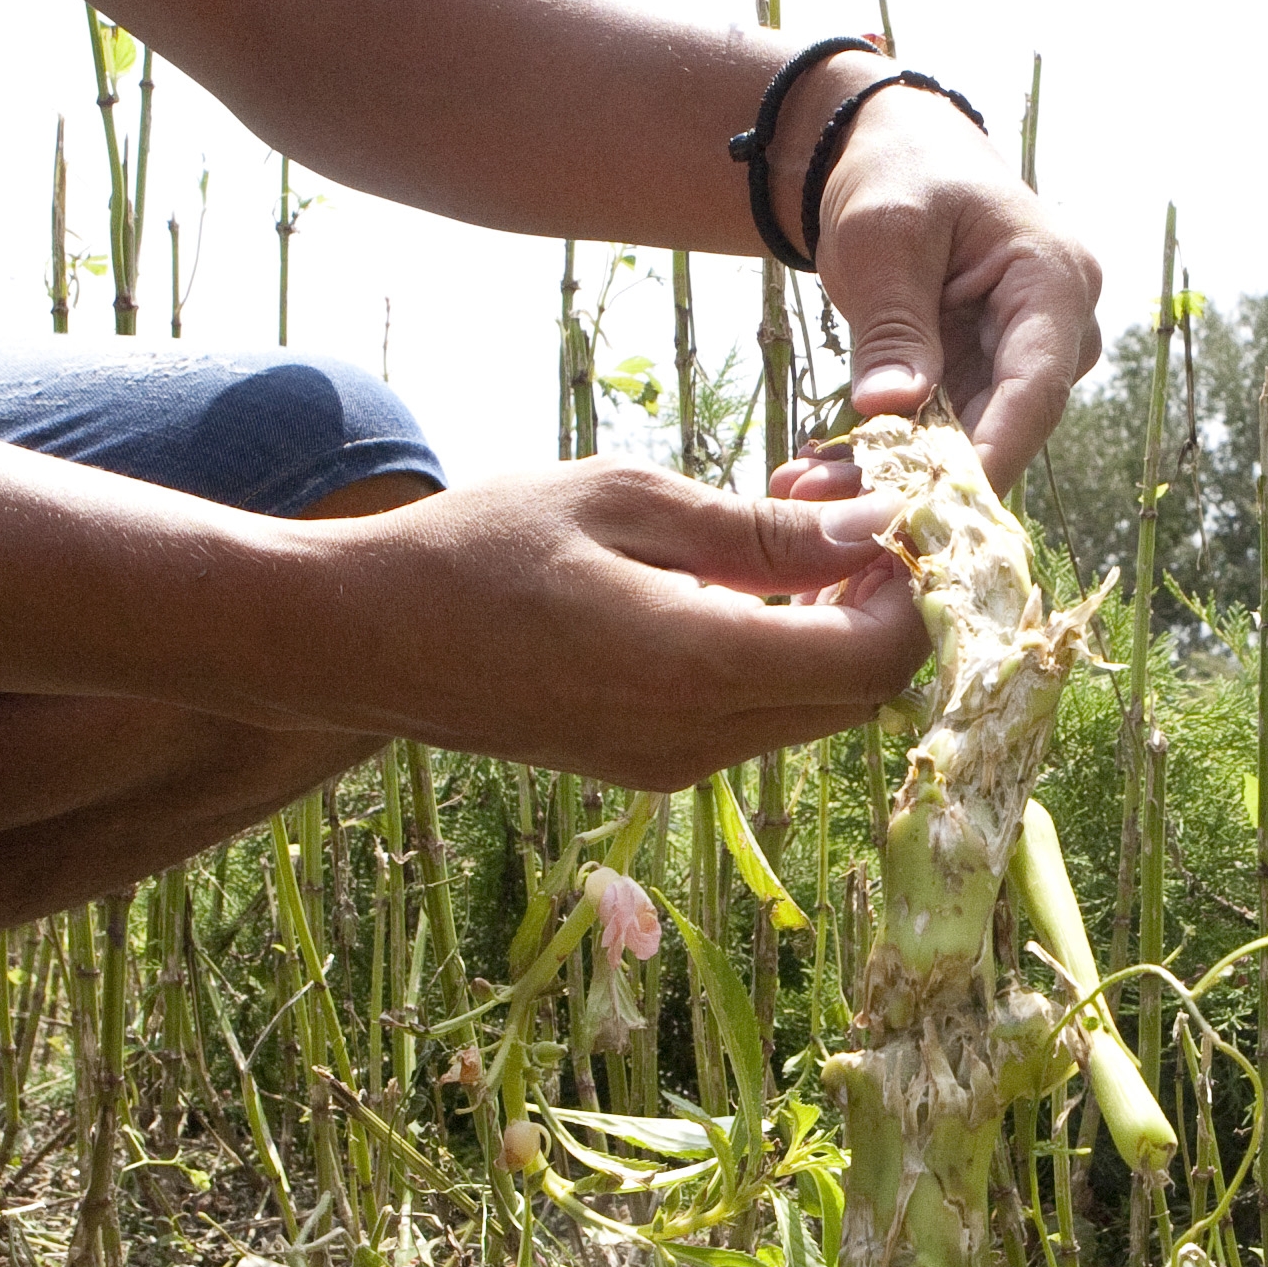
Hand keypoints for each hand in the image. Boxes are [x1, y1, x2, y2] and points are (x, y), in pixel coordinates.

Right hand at [275, 457, 923, 789]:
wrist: (357, 636)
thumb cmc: (478, 546)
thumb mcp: (624, 501)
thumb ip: (761, 530)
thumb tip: (879, 528)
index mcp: (698, 668)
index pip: (878, 660)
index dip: (910, 590)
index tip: (887, 515)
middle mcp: (700, 739)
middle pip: (862, 697)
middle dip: (882, 610)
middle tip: (842, 517)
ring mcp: (675, 764)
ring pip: (816, 712)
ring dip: (833, 633)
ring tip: (786, 538)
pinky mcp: (651, 764)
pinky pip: (758, 719)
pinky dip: (779, 657)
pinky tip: (735, 586)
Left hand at [811, 78, 1103, 492]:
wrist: (895, 154)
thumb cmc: (898, 175)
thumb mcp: (886, 238)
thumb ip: (894, 324)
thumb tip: (891, 410)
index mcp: (1055, 282)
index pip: (1035, 388)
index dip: (990, 455)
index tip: (934, 510)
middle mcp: (1059, 333)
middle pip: (1004, 428)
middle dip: (924, 478)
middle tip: (843, 517)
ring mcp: (1024, 362)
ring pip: (967, 441)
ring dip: (891, 474)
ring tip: (806, 493)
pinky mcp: (986, 381)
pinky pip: (941, 431)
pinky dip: (882, 453)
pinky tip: (818, 475)